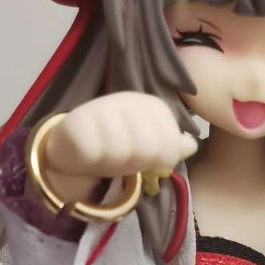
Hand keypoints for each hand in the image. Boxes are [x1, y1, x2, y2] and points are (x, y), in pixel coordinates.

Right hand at [38, 93, 197, 204]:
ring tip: (105, 154)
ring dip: (114, 164)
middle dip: (137, 163)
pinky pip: (97, 155)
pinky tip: (88, 154)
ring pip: (123, 153)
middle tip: (121, 156)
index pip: (171, 147)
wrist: (73, 143)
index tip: (143, 154)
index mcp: (152, 106)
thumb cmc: (117, 143)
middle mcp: (129, 100)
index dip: (159, 161)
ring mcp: (103, 107)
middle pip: (150, 150)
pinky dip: (93, 162)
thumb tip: (192, 146)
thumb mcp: (148, 147)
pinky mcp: (78, 122)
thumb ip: (171, 146)